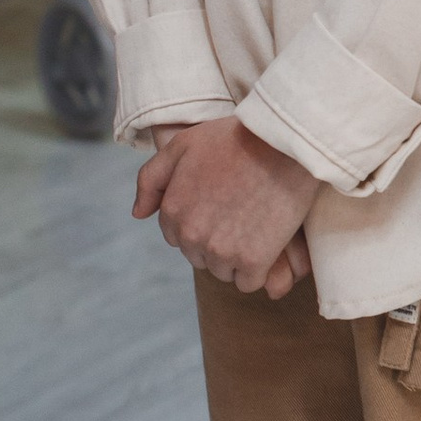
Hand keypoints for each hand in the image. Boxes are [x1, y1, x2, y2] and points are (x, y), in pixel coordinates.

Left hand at [135, 117, 315, 296]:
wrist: (283, 143)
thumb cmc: (235, 139)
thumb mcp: (183, 145)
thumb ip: (151, 179)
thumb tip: (138, 213)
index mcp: (173, 210)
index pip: (177, 236)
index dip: (201, 221)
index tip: (222, 205)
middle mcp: (192, 235)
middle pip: (200, 256)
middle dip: (216, 241)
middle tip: (242, 212)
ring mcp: (222, 250)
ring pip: (223, 271)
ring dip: (237, 257)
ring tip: (256, 224)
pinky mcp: (253, 260)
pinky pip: (248, 282)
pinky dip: (258, 269)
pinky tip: (267, 242)